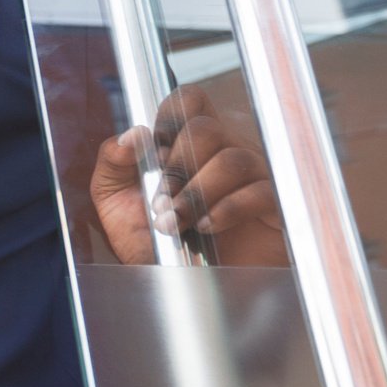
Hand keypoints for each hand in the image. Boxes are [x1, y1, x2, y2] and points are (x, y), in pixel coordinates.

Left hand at [89, 85, 286, 265]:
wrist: (173, 285)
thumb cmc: (148, 240)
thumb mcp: (114, 200)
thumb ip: (112, 162)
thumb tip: (131, 135)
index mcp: (187, 143)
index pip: (190, 100)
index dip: (171, 114)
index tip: (153, 150)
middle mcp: (223, 152)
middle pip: (207, 128)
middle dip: (177, 166)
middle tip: (160, 201)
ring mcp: (252, 178)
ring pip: (233, 159)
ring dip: (197, 190)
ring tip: (174, 221)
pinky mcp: (273, 208)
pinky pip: (260, 192)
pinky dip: (227, 208)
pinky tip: (205, 226)